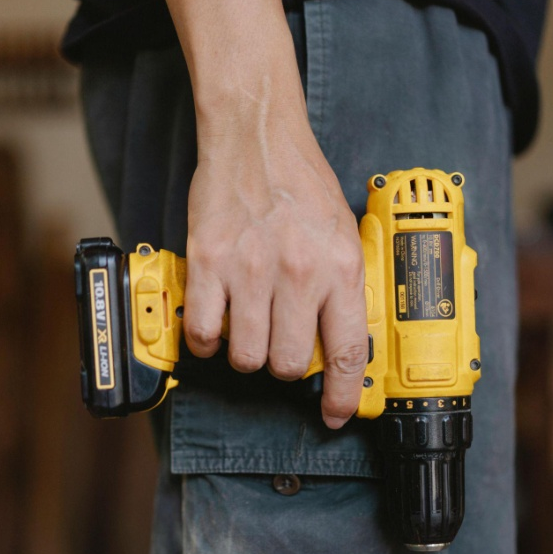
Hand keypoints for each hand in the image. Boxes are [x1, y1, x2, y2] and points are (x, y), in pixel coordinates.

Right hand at [183, 103, 367, 428]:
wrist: (256, 138)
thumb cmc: (301, 185)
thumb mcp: (343, 235)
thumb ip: (342, 288)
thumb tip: (340, 341)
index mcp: (339, 269)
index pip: (346, 353)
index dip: (342, 396)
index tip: (336, 415)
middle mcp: (298, 273)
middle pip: (290, 365)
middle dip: (285, 366)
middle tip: (280, 344)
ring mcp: (251, 271)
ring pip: (246, 357)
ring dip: (247, 353)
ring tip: (249, 327)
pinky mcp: (210, 264)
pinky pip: (206, 334)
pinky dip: (209, 340)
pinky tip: (218, 321)